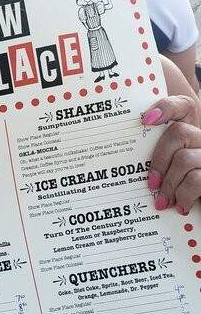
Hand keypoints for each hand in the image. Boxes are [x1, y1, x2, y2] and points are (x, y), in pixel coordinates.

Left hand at [144, 96, 200, 212]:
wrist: (199, 204)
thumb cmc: (178, 187)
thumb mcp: (166, 170)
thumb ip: (151, 155)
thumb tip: (121, 161)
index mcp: (189, 131)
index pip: (183, 106)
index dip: (166, 107)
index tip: (145, 120)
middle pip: (179, 132)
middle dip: (158, 160)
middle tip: (150, 184)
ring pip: (185, 159)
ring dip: (169, 184)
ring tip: (161, 202)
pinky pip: (196, 179)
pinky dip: (183, 196)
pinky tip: (180, 207)